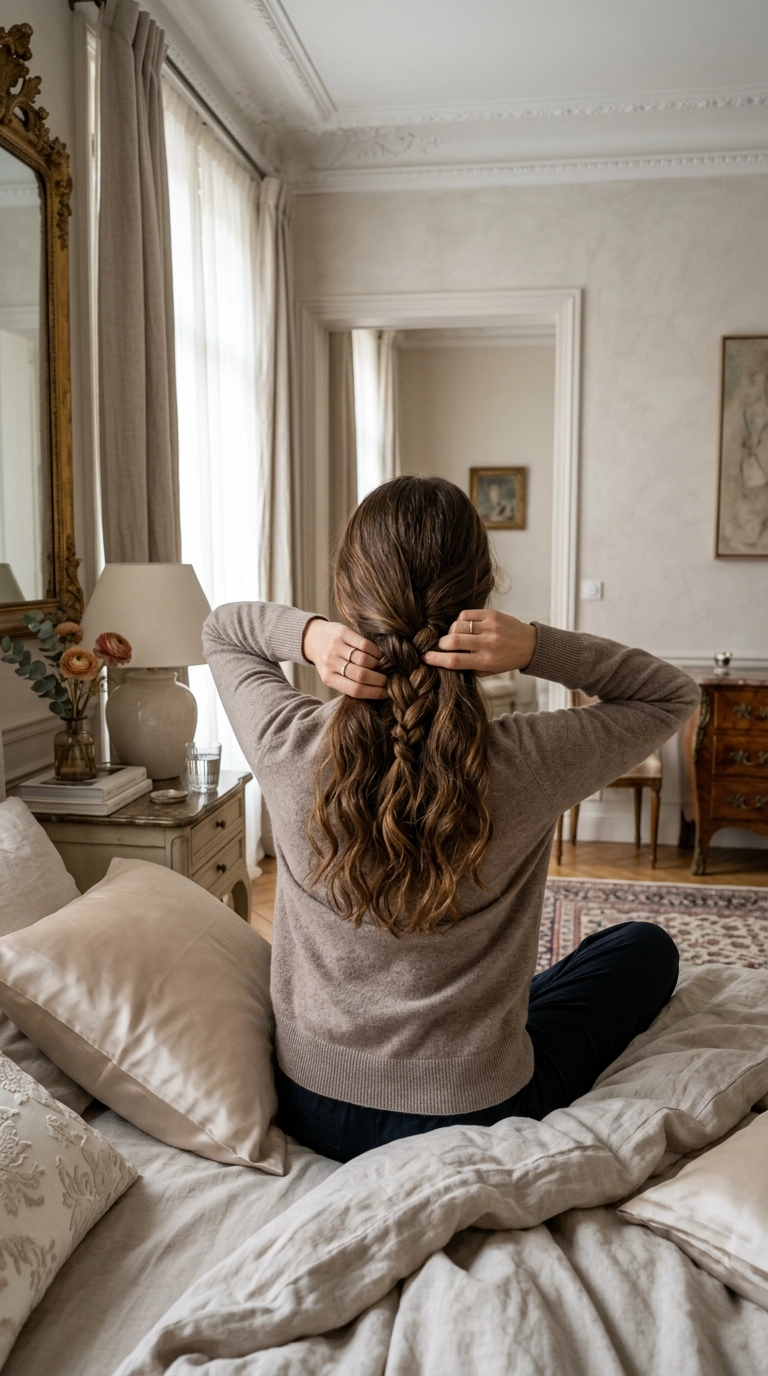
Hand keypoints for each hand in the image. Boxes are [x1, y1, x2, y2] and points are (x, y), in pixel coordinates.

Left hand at [302, 618, 387, 699]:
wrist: (312, 638)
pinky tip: (378, 655)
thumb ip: (349, 683)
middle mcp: (331, 663)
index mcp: (329, 678)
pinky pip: (364, 644)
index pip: (355, 690)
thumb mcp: (333, 675)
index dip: (374, 693)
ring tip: (381, 666)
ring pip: (363, 660)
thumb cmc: (329, 661)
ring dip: (377, 665)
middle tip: (387, 680)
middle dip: (378, 680)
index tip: (385, 693)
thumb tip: (376, 691)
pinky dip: (375, 651)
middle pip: (360, 675)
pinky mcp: (343, 633)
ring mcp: (336, 647)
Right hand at [422, 610, 537, 674]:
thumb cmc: (506, 660)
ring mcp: (490, 627)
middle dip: (441, 644)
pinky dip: (459, 621)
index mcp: (486, 661)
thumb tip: (443, 661)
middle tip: (441, 645)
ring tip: (455, 635)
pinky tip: (463, 626)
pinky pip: (465, 615)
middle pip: (453, 641)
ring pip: (457, 625)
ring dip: (450, 631)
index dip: (436, 659)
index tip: (425, 657)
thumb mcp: (488, 671)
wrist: (529, 645)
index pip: (454, 661)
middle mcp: (488, 644)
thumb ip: (468, 668)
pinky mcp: (491, 614)